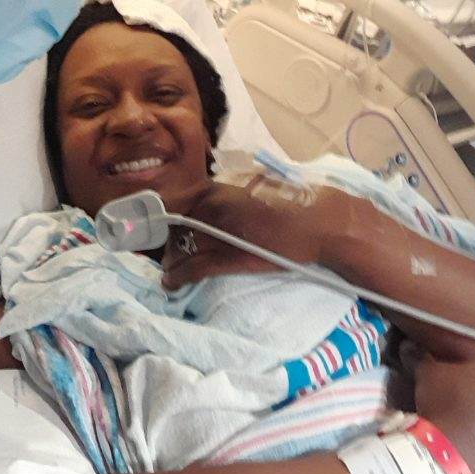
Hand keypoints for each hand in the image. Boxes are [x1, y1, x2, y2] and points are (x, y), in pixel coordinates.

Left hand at [161, 178, 340, 289]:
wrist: (316, 222)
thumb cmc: (288, 205)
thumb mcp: (248, 192)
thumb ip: (224, 198)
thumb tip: (205, 207)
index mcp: (216, 189)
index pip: (174, 202)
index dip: (160, 218)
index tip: (157, 229)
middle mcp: (212, 206)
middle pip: (175, 229)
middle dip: (169, 245)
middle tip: (170, 256)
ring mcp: (219, 231)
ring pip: (181, 249)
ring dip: (172, 263)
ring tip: (170, 272)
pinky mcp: (229, 256)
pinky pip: (194, 268)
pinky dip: (179, 277)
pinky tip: (172, 284)